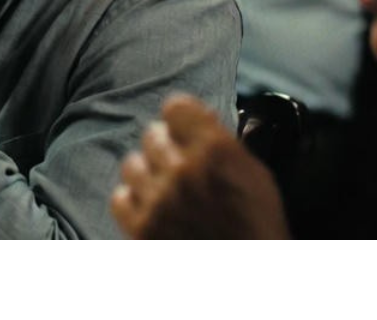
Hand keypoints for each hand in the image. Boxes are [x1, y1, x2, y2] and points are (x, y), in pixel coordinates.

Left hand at [111, 93, 290, 239]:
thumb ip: (222, 143)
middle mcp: (182, 169)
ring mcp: (158, 199)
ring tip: (164, 189)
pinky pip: (120, 198)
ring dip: (147, 174)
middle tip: (179, 166)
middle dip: (166, 147)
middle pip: (152, 135)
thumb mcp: (255, 175)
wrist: (249, 270)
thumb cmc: (257, 226)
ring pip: (132, 164)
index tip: (185, 130)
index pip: (175, 107)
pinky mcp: (141, 228)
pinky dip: (134, 202)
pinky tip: (151, 209)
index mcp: (215, 150)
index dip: (181, 120)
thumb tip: (197, 118)